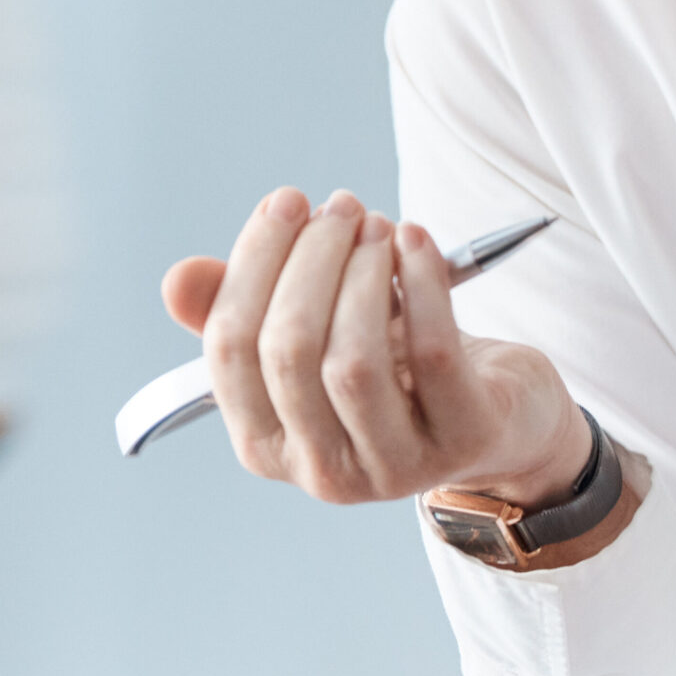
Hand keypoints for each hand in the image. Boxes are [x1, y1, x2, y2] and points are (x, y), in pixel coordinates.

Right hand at [160, 186, 594, 509]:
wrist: (497, 415)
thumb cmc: (392, 365)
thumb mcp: (312, 335)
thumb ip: (243, 308)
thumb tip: (178, 280)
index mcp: (265, 444)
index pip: (230, 350)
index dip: (253, 264)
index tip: (285, 203)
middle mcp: (320, 472)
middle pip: (289, 352)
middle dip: (311, 259)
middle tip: (340, 205)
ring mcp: (393, 468)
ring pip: (354, 361)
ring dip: (362, 272)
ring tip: (377, 223)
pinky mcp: (462, 444)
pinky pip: (430, 355)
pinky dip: (421, 283)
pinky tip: (416, 242)